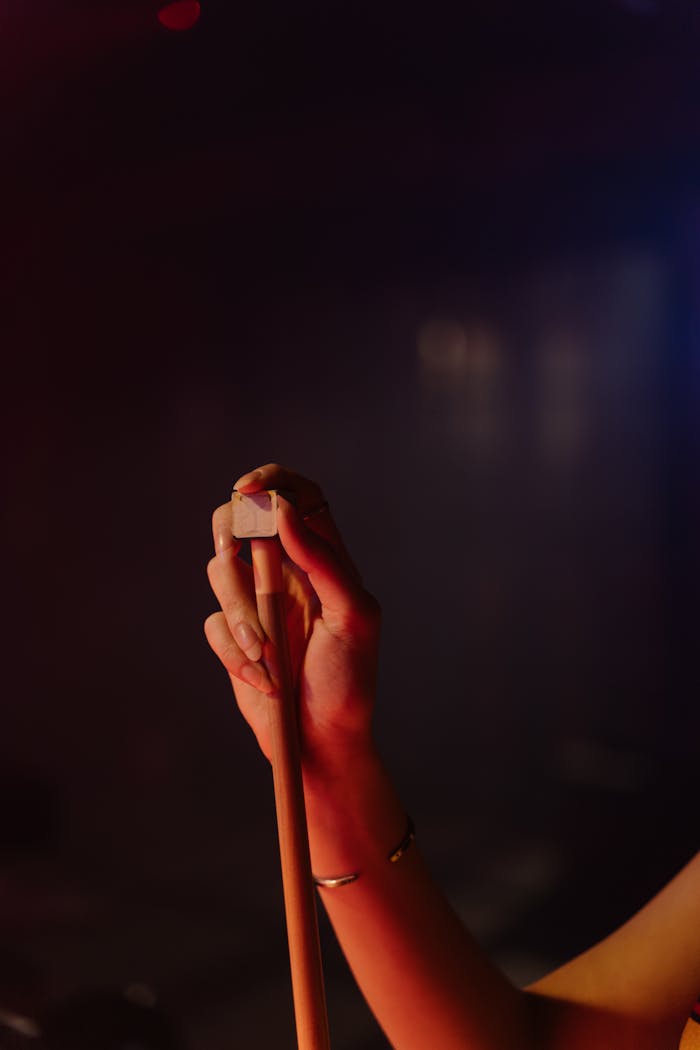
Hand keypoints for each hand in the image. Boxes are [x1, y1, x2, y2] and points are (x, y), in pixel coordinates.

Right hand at [204, 464, 380, 773]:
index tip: (249, 487)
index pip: (298, 496)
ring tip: (269, 654)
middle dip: (233, 532)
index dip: (272, 480)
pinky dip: (236, 651)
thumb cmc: (348, 680)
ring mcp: (255, 603)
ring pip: (220, 571)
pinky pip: (213, 624)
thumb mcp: (352, 615)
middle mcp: (286, 572)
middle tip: (236, 550)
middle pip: (242, 520)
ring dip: (242, 614)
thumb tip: (284, 510)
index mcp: (322, 559)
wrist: (322, 742)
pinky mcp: (233, 637)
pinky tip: (264, 678)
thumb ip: (324, 560)